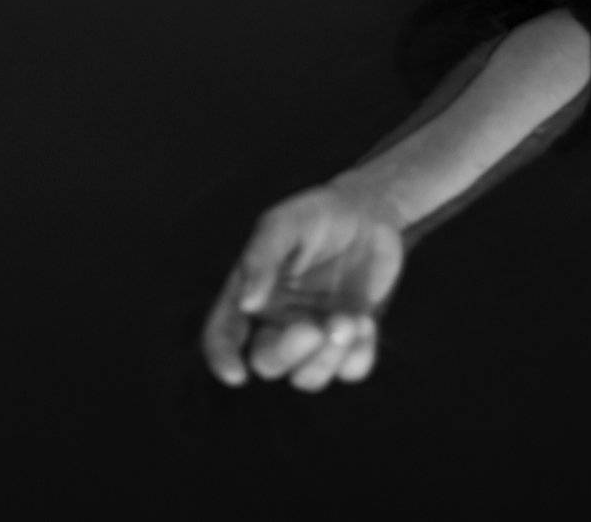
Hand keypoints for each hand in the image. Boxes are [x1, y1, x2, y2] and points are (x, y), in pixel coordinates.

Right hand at [201, 181, 404, 391]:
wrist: (368, 212)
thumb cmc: (317, 214)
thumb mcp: (285, 222)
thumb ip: (262, 256)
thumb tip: (246, 303)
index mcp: (251, 293)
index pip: (223, 333)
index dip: (222, 358)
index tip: (236, 375)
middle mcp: (278, 321)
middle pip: (268, 362)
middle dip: (289, 354)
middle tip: (315, 328)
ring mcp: (314, 335)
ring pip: (308, 377)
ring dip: (327, 358)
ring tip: (348, 320)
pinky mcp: (349, 342)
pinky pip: (350, 371)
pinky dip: (358, 356)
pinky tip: (365, 322)